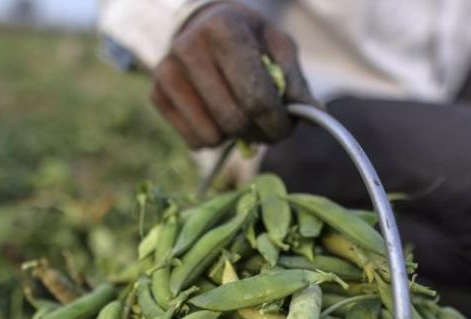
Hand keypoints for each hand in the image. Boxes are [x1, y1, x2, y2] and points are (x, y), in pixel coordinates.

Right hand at [151, 2, 315, 148]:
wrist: (204, 25)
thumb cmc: (249, 38)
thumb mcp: (279, 48)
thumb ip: (296, 83)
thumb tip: (315, 118)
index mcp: (224, 30)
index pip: (255, 97)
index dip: (277, 123)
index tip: (286, 128)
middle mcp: (188, 48)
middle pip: (234, 120)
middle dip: (259, 132)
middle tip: (267, 127)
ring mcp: (166, 73)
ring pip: (212, 135)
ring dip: (235, 136)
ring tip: (242, 117)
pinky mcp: (156, 95)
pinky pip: (194, 140)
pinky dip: (213, 138)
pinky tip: (218, 117)